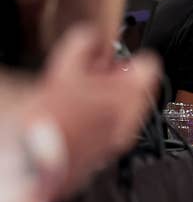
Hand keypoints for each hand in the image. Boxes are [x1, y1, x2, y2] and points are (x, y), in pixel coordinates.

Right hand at [28, 24, 160, 196]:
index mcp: (127, 96)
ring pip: (128, 108)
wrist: (32, 165)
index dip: (131, 57)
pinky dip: (104, 119)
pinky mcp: (109, 154)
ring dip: (111, 98)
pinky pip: (116, 128)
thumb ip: (81, 46)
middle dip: (118, 78)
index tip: (116, 59)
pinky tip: (79, 116)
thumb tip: (90, 37)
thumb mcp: (62, 71)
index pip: (150, 65)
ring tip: (82, 96)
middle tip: (93, 76)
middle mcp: (131, 119)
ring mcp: (122, 139)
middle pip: (138, 87)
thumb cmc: (47, 121)